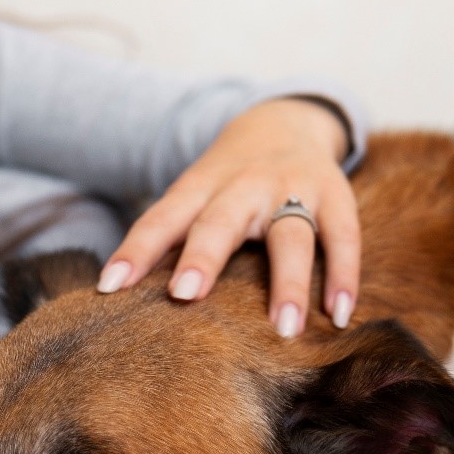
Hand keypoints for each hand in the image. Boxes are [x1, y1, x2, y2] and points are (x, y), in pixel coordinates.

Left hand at [97, 98, 359, 335]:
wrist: (284, 122)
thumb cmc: (226, 183)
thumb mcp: (192, 198)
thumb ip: (166, 240)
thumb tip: (114, 298)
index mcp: (199, 187)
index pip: (160, 219)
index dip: (135, 251)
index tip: (110, 287)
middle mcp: (244, 185)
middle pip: (221, 221)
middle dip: (203, 257)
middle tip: (185, 295)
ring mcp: (293, 188)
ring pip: (290, 236)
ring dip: (288, 283)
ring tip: (284, 330)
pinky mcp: (335, 195)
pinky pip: (343, 237)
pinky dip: (343, 276)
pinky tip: (339, 315)